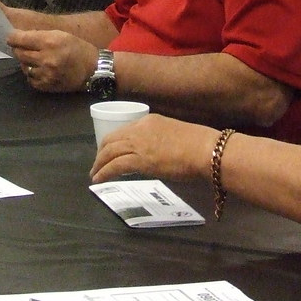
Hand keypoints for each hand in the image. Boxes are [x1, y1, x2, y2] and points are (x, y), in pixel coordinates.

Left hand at [7, 28, 96, 91]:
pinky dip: (33, 74)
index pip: (20, 39)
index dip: (12, 38)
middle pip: (19, 53)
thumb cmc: (77, 48)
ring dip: (27, 62)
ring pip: (24, 66)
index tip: (10, 37)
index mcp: (49, 41)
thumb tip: (20, 37)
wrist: (93, 69)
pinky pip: (30, 79)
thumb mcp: (61, 35)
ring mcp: (45, 74)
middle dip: (19, 49)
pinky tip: (41, 70)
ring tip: (36, 59)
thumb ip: (40, 35)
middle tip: (24, 48)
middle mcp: (45, 58)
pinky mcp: (46, 85)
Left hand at [90, 114, 214, 182]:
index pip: (124, 130)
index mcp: (149, 121)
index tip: (111, 151)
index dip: (114, 142)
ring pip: (109, 152)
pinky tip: (99, 179)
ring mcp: (138, 143)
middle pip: (111, 139)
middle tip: (98, 163)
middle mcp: (139, 129)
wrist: (205, 150)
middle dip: (101, 152)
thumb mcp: (175, 135)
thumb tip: (156, 153)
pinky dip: (104, 172)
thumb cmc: (199, 145)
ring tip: (95, 173)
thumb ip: (161, 141)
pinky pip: (114, 166)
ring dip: (99, 164)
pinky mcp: (139, 160)